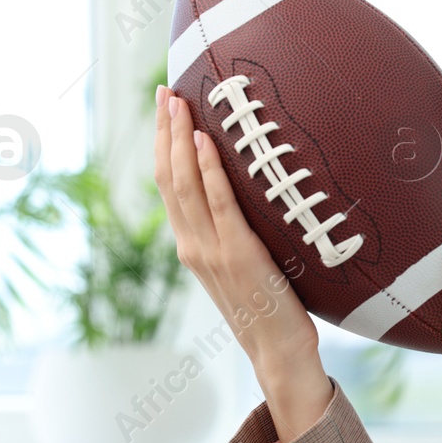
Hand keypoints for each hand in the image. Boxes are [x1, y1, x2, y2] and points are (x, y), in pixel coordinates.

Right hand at [153, 86, 331, 442]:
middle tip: (165, 89)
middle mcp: (193, 245)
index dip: (163, 145)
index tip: (165, 109)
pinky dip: (209, 169)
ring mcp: (212, 250)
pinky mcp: (238, 254)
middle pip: (168, 177)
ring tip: (179, 101)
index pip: (169, 186)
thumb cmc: (272, 311)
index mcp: (193, 247)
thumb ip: (238, 236)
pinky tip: (205, 140)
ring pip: (185, 184)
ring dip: (179, 138)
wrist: (278, 352)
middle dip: (164, 130)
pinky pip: (220, 203)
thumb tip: (253, 199)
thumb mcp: (247, 267)